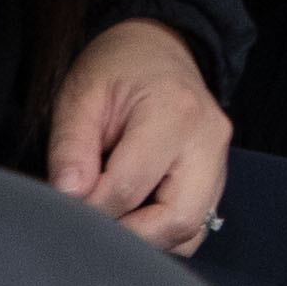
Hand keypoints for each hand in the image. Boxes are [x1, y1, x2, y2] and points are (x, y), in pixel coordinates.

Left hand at [46, 14, 236, 253]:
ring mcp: (219, 160)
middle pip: (176, 220)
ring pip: (191, 231)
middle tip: (90, 222)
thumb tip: (69, 196)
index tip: (67, 201)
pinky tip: (136, 215)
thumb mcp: (81, 95)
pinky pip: (196, 225)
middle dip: (128, 235)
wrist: (157, 47)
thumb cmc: (118, 68)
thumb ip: (71, 148)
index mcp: (174, 112)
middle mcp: (207, 140)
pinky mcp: (217, 176)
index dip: (90, 207)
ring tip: (113, 215)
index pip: (130, 188)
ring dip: (147, 238)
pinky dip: (163, 233)